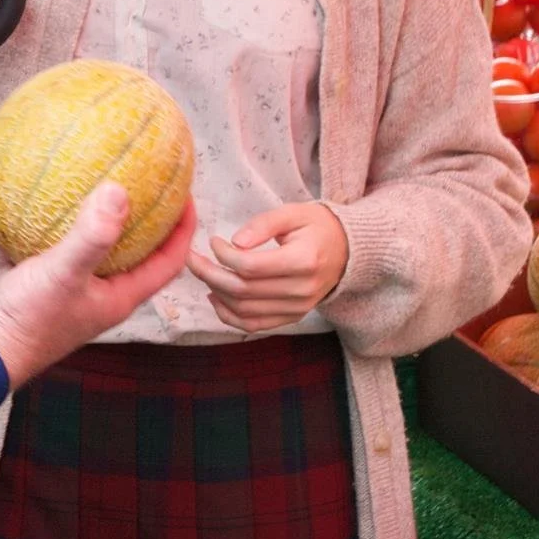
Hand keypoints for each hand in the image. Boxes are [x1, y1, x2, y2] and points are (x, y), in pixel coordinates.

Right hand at [0, 184, 196, 386]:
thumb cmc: (28, 321)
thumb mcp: (63, 273)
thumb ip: (91, 236)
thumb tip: (119, 190)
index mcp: (117, 297)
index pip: (167, 262)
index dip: (182, 230)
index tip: (185, 193)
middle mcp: (97, 294)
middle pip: (134, 253)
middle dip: (144, 219)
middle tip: (145, 181)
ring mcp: (66, 289)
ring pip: (90, 249)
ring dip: (95, 219)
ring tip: (96, 182)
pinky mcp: (35, 283)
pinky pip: (47, 246)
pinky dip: (47, 224)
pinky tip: (37, 196)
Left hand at [186, 202, 348, 333]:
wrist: (347, 252)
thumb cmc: (317, 227)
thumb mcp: (293, 213)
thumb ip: (264, 224)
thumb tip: (235, 242)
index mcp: (304, 261)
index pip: (251, 267)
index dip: (224, 255)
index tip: (214, 241)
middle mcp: (302, 290)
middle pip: (243, 290)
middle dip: (209, 274)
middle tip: (192, 258)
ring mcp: (298, 308)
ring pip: (244, 310)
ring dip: (216, 292)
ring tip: (203, 273)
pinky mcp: (292, 317)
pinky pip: (254, 325)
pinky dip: (229, 316)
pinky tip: (215, 297)